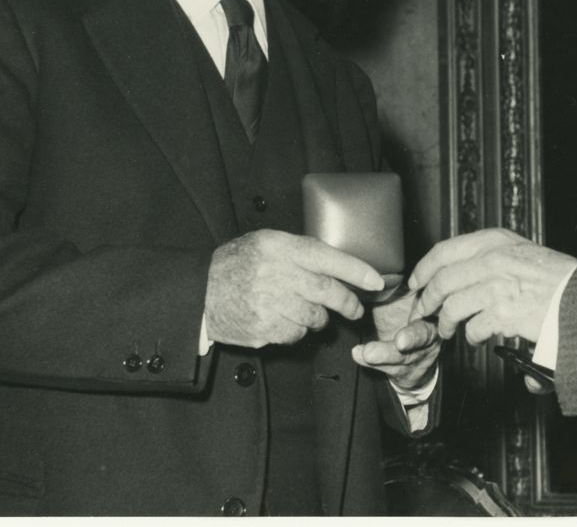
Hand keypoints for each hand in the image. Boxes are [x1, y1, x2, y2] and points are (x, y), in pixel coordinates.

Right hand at [204, 229, 383, 347]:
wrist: (199, 292)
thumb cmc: (238, 264)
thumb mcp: (266, 242)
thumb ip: (299, 250)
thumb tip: (341, 264)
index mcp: (280, 248)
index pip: (328, 257)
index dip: (357, 270)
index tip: (376, 281)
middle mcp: (276, 274)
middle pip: (327, 291)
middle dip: (348, 302)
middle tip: (355, 308)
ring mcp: (269, 304)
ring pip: (315, 317)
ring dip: (321, 318)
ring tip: (314, 313)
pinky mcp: (263, 329)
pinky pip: (296, 334)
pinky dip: (299, 331)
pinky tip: (288, 322)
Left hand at [352, 290, 441, 389]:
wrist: (415, 354)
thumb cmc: (407, 315)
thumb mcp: (409, 295)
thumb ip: (404, 282)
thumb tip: (386, 258)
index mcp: (431, 311)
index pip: (435, 305)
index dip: (431, 304)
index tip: (422, 305)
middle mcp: (427, 334)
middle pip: (424, 335)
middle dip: (413, 338)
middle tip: (401, 340)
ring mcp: (415, 354)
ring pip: (402, 356)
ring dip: (384, 353)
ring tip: (368, 352)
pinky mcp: (402, 369)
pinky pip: (386, 367)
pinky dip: (371, 361)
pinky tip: (359, 355)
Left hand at [409, 229, 576, 344]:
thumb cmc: (558, 278)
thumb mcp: (522, 253)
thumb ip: (492, 257)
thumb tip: (461, 271)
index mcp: (496, 240)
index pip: (445, 250)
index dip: (424, 269)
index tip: (415, 282)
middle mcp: (493, 258)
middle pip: (442, 280)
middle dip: (426, 301)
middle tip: (422, 313)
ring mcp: (497, 286)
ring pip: (452, 306)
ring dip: (445, 323)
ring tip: (448, 330)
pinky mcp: (504, 313)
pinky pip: (473, 328)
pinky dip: (472, 337)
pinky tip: (479, 338)